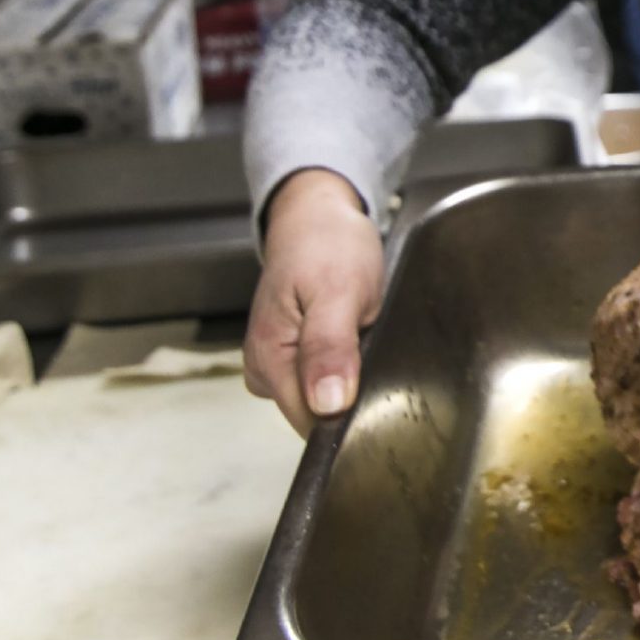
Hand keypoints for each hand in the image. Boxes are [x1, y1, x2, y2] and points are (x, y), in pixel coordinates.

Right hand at [243, 168, 383, 434]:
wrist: (316, 216)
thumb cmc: (327, 245)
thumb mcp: (339, 290)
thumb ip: (331, 348)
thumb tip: (327, 404)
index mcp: (269, 359)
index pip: (310, 423)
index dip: (347, 415)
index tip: (374, 384)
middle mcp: (265, 370)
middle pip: (317, 415)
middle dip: (352, 394)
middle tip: (372, 344)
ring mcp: (277, 365)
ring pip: (323, 399)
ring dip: (352, 377)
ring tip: (363, 335)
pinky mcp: (292, 358)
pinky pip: (325, 380)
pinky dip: (347, 365)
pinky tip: (357, 339)